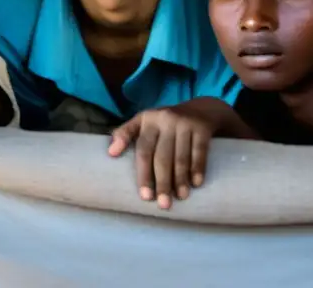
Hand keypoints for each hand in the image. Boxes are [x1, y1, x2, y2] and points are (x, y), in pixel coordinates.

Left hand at [109, 101, 225, 209]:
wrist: (199, 109)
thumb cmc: (164, 122)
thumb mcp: (143, 121)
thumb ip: (125, 134)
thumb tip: (110, 153)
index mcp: (147, 120)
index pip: (143, 150)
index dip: (143, 174)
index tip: (144, 197)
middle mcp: (165, 120)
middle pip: (162, 157)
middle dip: (162, 183)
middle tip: (163, 204)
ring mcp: (185, 123)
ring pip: (181, 157)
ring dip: (181, 180)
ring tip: (180, 197)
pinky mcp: (202, 128)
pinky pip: (199, 151)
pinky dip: (198, 169)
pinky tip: (196, 184)